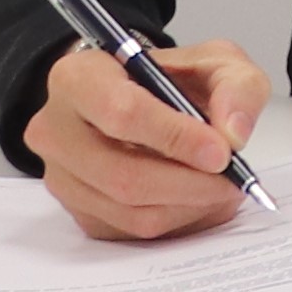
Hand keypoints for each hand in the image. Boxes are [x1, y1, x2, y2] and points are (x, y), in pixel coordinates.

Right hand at [27, 37, 269, 241]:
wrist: (147, 101)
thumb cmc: (171, 80)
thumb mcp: (214, 61)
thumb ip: (236, 86)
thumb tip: (233, 133)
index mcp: (78, 78)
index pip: (121, 112)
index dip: (175, 137)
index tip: (221, 152)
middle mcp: (55, 129)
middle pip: (122, 174)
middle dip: (189, 183)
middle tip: (233, 180)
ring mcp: (61, 176)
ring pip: (128, 210)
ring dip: (188, 206)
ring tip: (222, 187)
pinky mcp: (77, 211)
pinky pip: (131, 230)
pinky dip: (176, 219)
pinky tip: (197, 197)